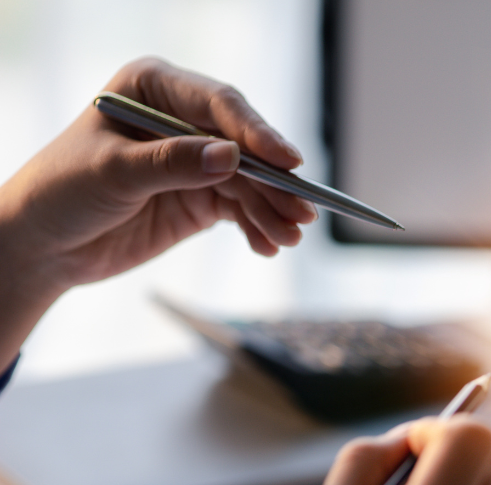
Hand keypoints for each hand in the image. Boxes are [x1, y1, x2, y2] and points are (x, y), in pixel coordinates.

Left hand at [0, 57, 316, 365]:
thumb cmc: (61, 191)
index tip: (288, 162)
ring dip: (272, 211)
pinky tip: (267, 245)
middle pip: (245, 145)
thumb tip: (231, 157)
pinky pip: (242, 210)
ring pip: (250, 182)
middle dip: (274, 182)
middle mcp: (181, 120)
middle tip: (301, 211)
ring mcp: (194, 160)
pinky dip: (258, 228)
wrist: (44, 245)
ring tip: (288, 238)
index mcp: (154, 88)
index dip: (257, 132)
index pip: (219, 104)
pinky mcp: (201, 198)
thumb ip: (172, 163)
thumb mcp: (113, 172)